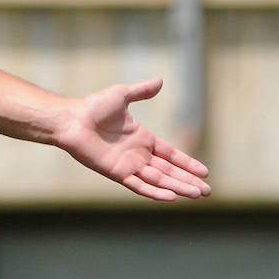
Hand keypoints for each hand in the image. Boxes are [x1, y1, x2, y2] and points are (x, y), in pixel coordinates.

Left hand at [57, 77, 210, 201]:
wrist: (71, 119)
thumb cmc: (92, 107)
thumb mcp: (121, 95)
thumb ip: (141, 91)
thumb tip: (160, 80)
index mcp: (142, 138)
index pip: (170, 154)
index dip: (187, 163)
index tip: (205, 172)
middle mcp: (137, 154)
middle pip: (169, 171)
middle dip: (188, 181)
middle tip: (207, 191)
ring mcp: (128, 165)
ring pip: (159, 180)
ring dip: (178, 187)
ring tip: (197, 195)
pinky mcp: (117, 173)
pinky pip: (139, 185)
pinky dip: (155, 192)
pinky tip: (172, 197)